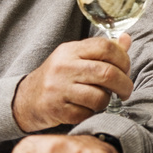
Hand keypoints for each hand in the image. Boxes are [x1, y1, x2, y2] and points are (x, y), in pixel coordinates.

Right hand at [13, 34, 132, 132]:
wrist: (25, 99)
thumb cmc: (58, 77)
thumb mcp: (76, 57)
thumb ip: (101, 50)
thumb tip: (127, 39)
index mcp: (71, 50)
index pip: (106, 47)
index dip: (124, 59)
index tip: (126, 70)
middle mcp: (64, 67)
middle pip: (107, 73)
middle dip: (124, 84)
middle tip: (126, 91)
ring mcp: (58, 89)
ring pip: (99, 97)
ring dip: (107, 101)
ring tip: (103, 100)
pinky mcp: (56, 109)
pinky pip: (86, 114)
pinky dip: (91, 113)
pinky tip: (86, 109)